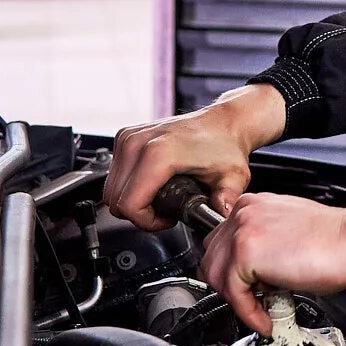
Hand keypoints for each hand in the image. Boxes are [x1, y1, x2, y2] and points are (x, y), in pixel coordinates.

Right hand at [103, 84, 286, 230]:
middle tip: (166, 210)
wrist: (223, 123)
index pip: (129, 205)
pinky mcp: (125, 137)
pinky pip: (114, 174)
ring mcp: (129, 137)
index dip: (147, 222)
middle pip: (115, 200)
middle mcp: (138, 142)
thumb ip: (227, 200)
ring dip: (132, 200)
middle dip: (139, 214)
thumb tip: (222, 216)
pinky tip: (151, 184)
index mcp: (158, 153)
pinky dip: (128, 186)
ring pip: (111, 189)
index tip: (168, 219)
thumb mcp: (233, 177)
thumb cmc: (225, 146)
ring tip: (161, 197)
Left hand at [199, 193, 345, 333]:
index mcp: (253, 205)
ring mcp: (243, 230)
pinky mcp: (246, 252)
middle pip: (211, 258)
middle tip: (251, 303)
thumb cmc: (334, 239)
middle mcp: (244, 212)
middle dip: (228, 287)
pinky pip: (233, 293)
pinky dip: (247, 313)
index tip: (246, 289)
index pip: (221, 242)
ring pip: (215, 276)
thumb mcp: (288, 233)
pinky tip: (265, 319)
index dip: (231, 271)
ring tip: (260, 312)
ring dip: (237, 301)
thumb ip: (265, 246)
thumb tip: (256, 273)